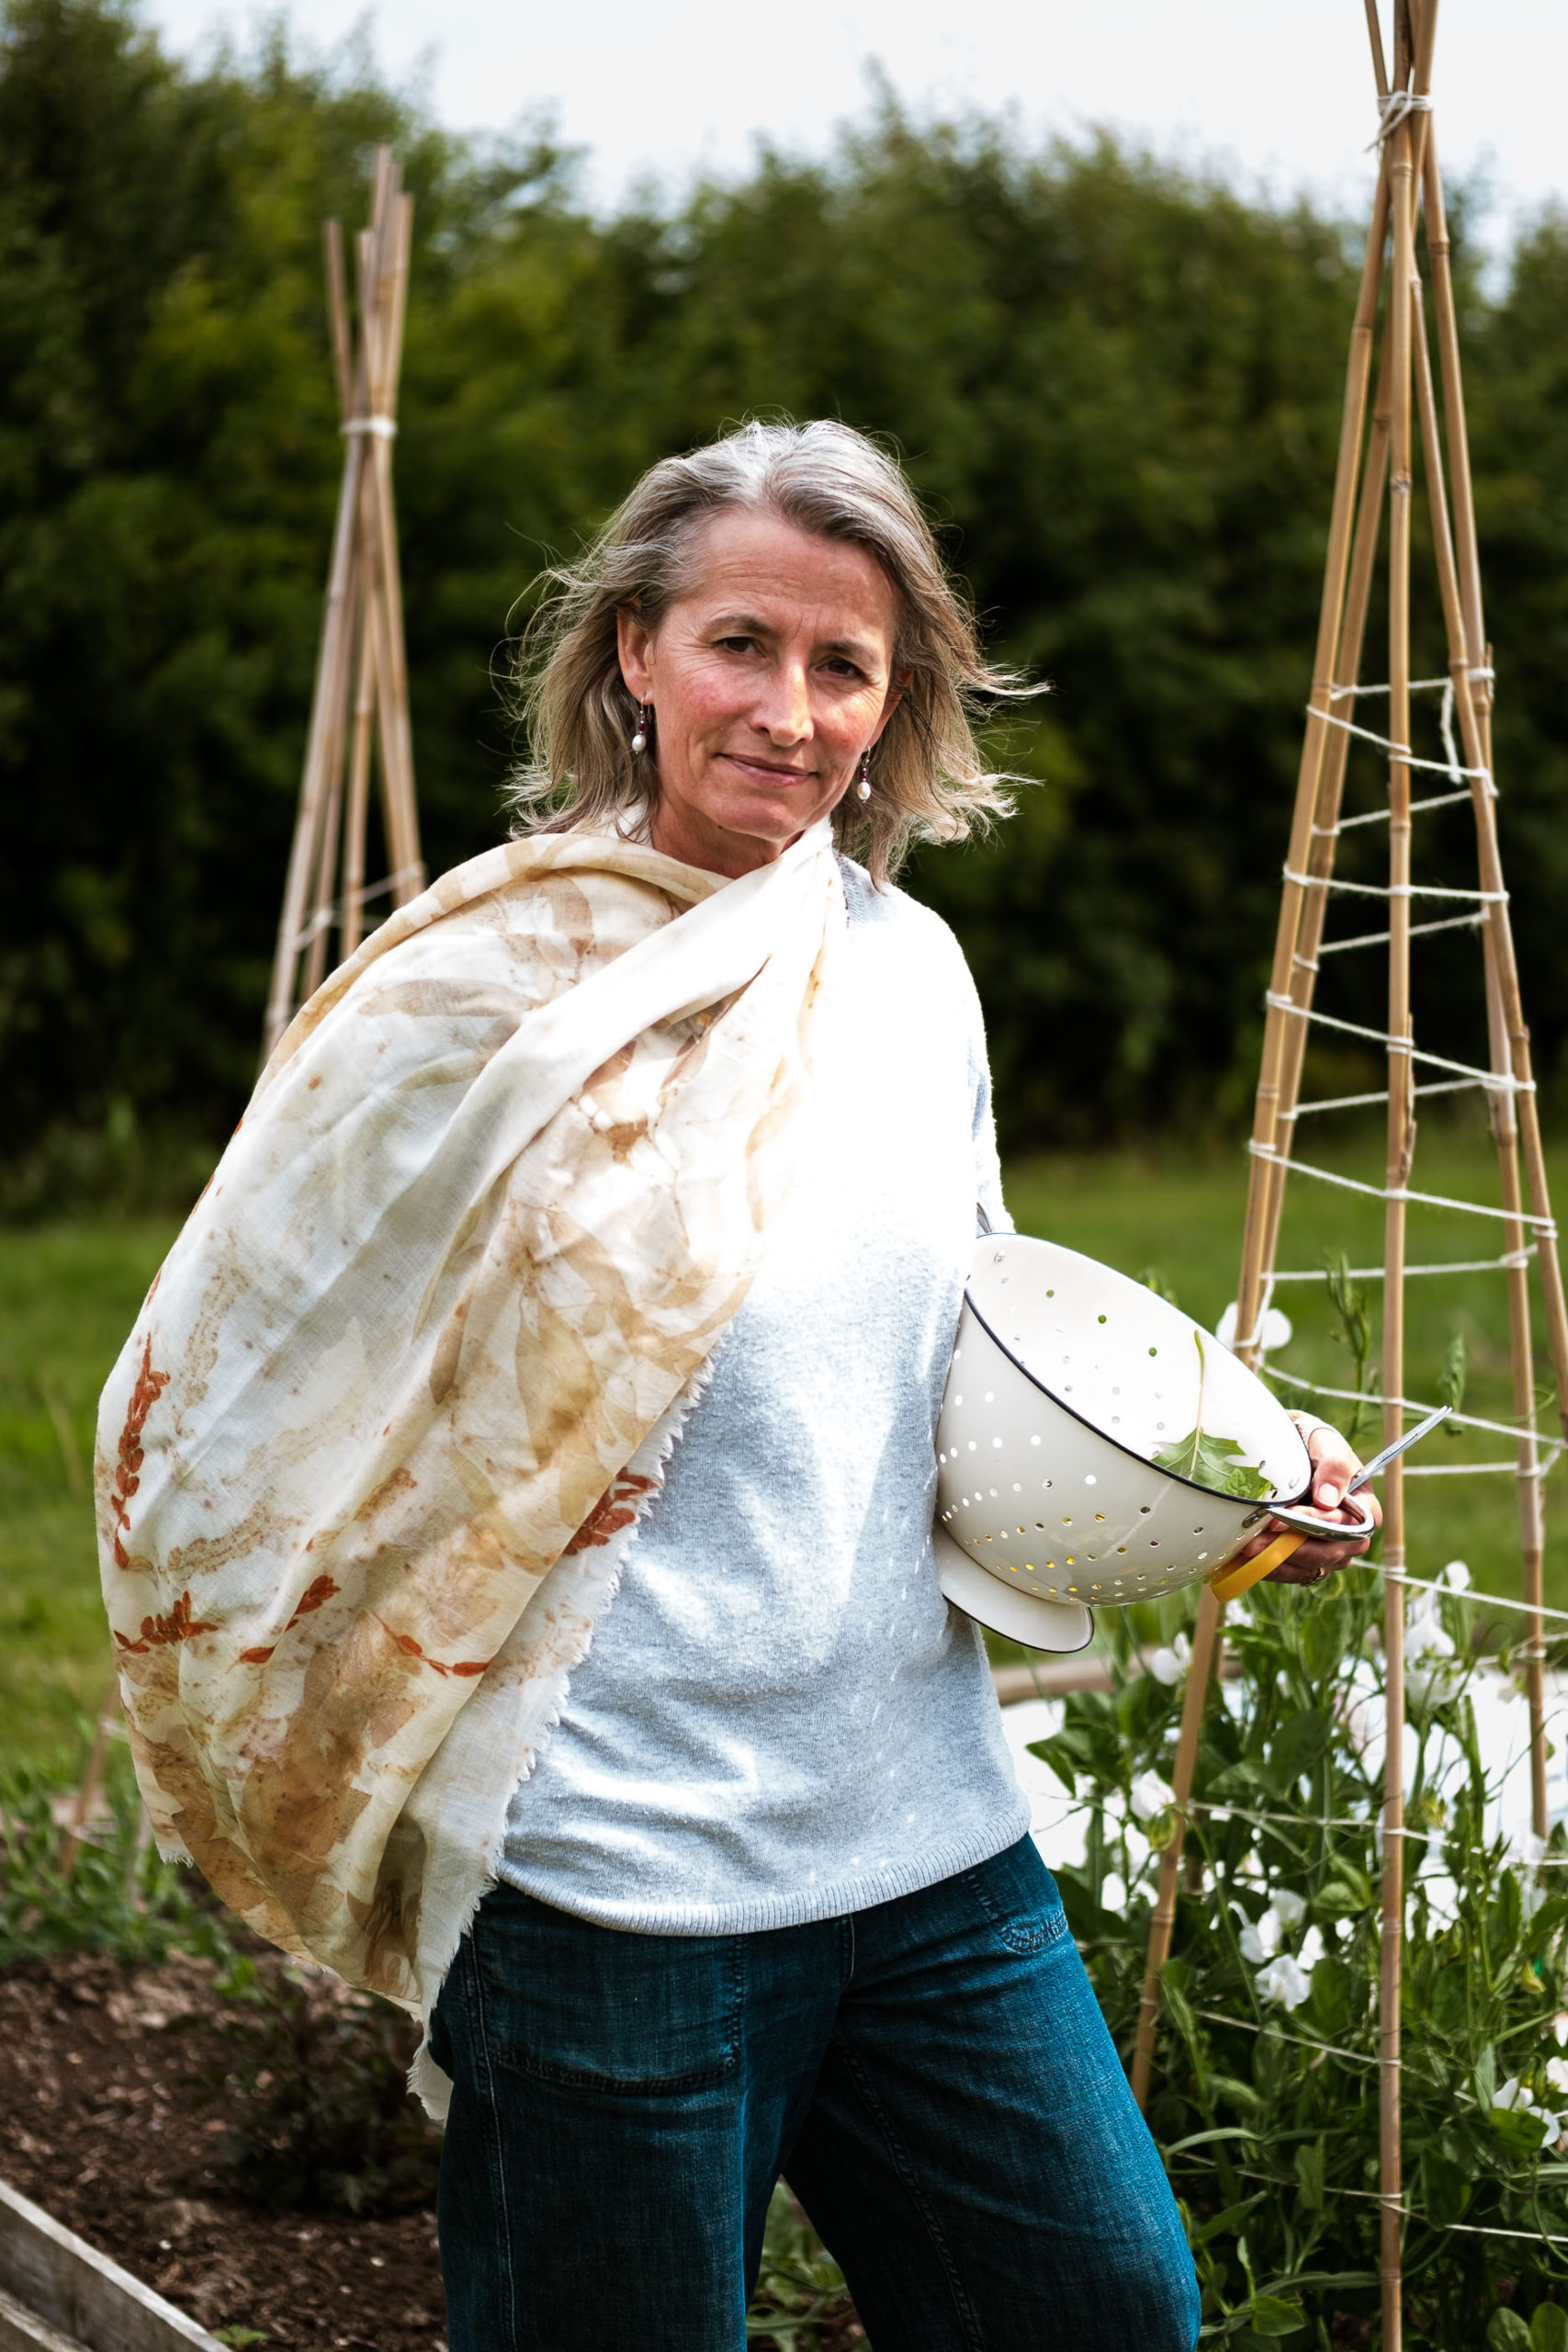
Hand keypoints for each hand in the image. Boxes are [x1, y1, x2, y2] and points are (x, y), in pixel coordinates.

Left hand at [1232, 1421, 1381, 1586]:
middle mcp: (1355, 1540)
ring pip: (1307, 1566)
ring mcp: (1334, 1555)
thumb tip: (1327, 1500)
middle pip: (1324, 1552)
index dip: (1307, 1523)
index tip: (1277, 1518)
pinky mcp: (1313, 1563)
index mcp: (1367, 1513)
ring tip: (1246, 1550)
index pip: (1339, 1525)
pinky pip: (1294, 1573)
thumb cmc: (1321, 1451)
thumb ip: (1334, 1468)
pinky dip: (1271, 1568)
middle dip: (1286, 1547)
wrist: (1307, 1460)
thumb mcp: (1330, 1448)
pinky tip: (1248, 1560)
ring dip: (1275, 1560)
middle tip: (1253, 1543)